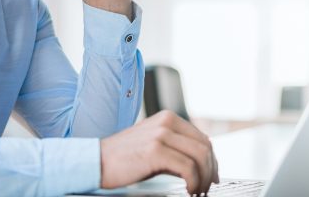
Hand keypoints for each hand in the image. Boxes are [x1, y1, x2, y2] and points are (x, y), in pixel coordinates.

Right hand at [100, 111, 219, 194]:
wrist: (96, 161)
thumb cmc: (124, 157)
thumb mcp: (154, 145)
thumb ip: (177, 149)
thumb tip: (202, 165)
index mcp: (168, 118)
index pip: (202, 138)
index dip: (211, 160)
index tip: (212, 176)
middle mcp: (167, 122)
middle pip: (204, 147)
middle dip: (210, 170)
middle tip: (207, 187)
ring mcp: (161, 134)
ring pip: (200, 157)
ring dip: (203, 178)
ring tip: (198, 191)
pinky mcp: (156, 151)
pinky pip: (187, 168)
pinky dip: (194, 182)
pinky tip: (189, 190)